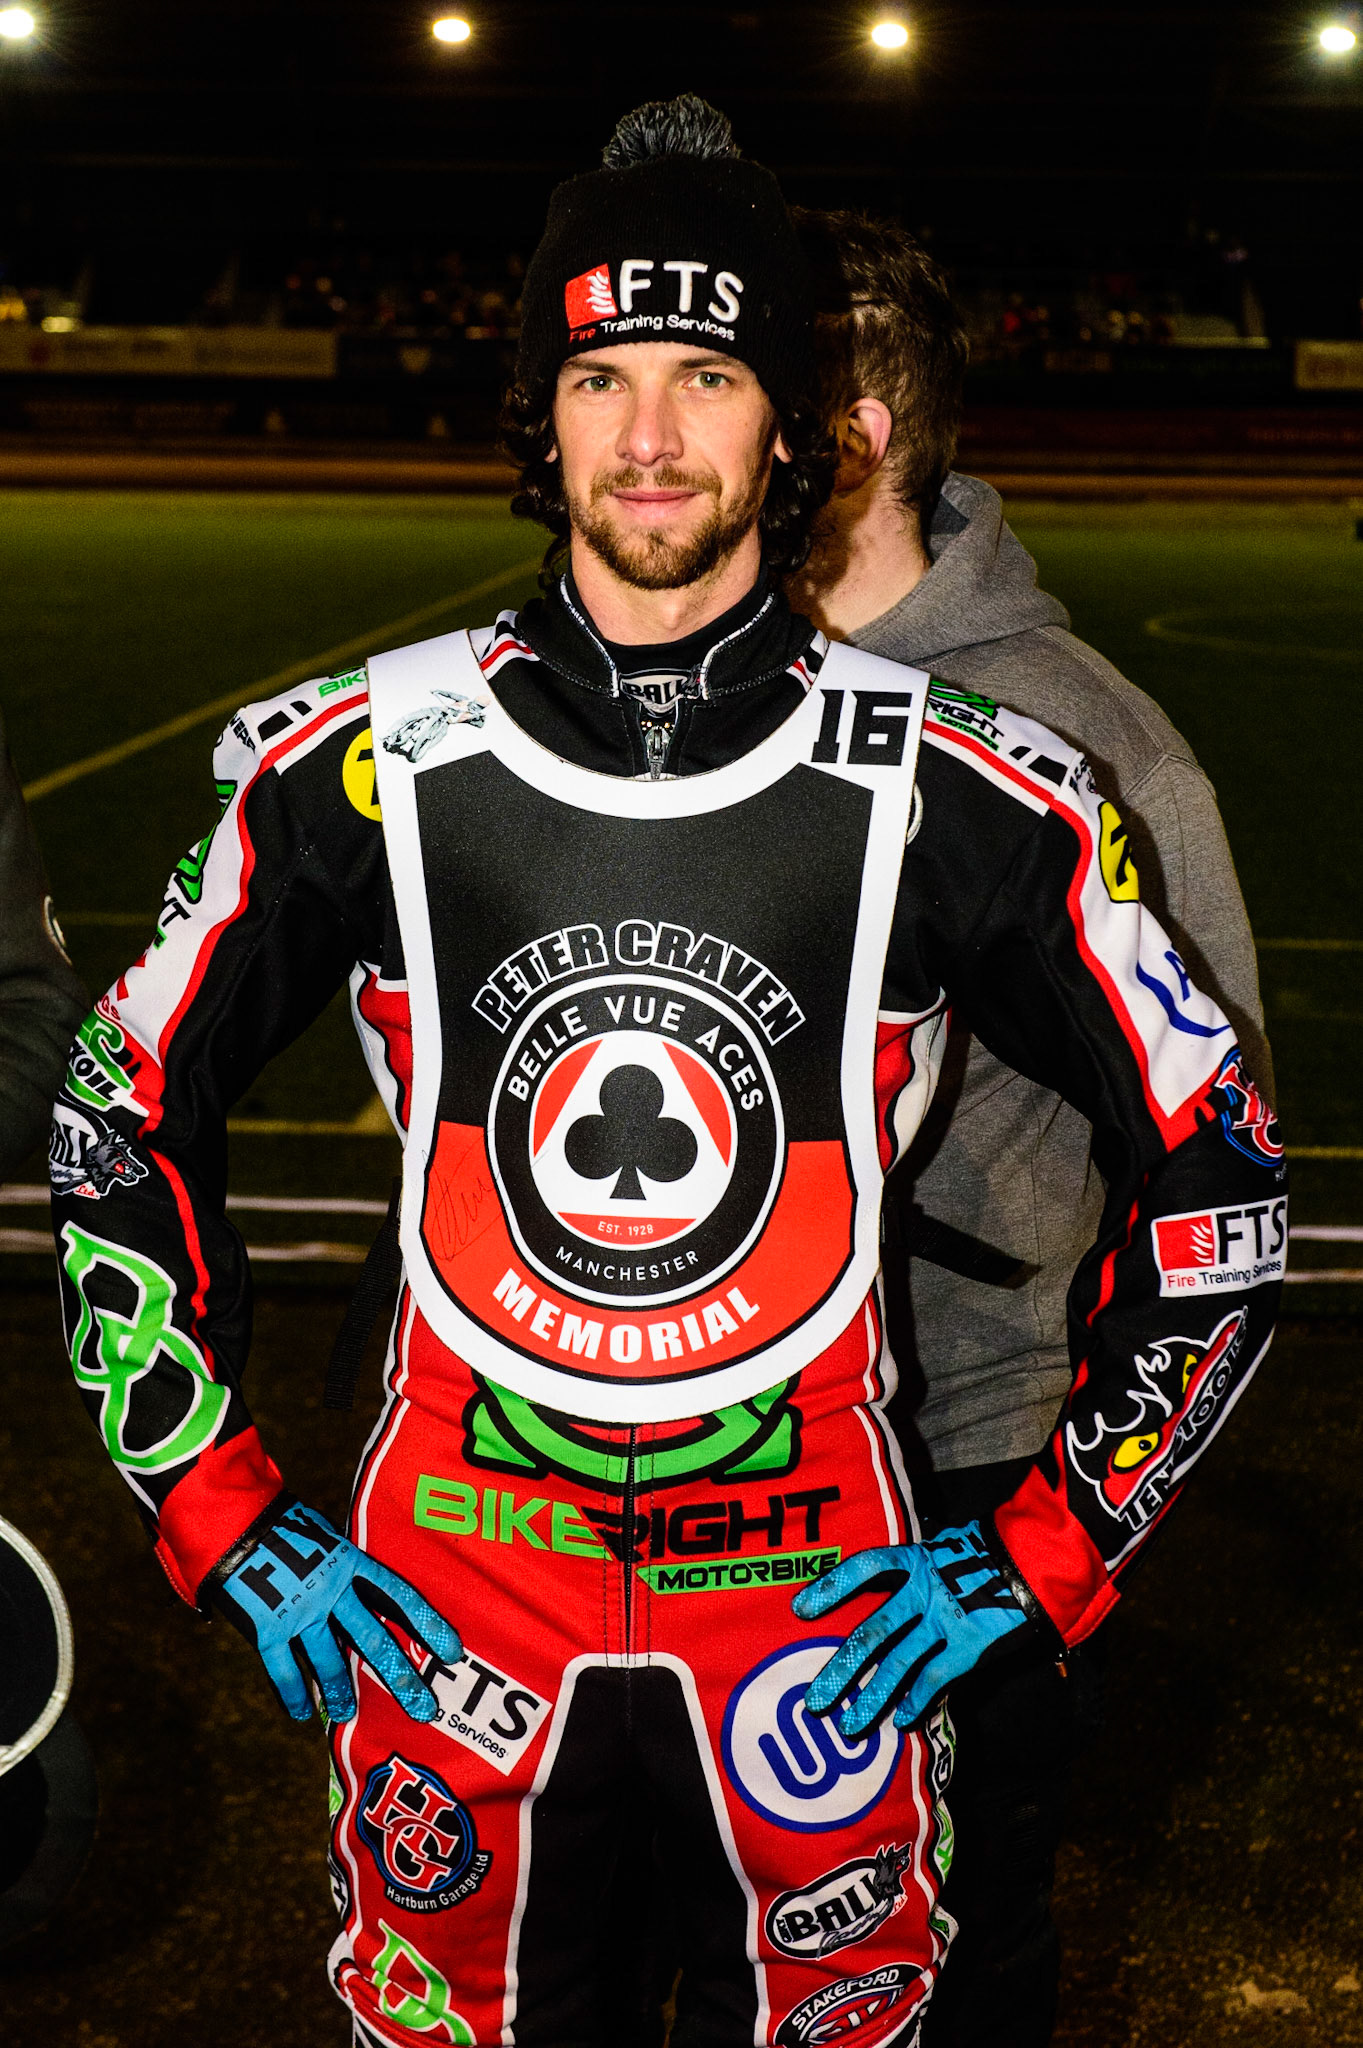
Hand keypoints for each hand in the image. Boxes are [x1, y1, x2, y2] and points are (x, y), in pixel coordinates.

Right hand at [206, 1498, 460, 1724]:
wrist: (234, 1521)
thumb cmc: (285, 1527)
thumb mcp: (327, 1538)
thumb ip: (347, 1569)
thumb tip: (370, 1596)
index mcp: (351, 1562)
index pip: (400, 1596)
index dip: (428, 1624)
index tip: (453, 1651)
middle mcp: (331, 1589)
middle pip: (373, 1639)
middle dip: (400, 1678)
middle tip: (423, 1709)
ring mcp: (299, 1610)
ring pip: (330, 1662)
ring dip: (341, 1692)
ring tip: (349, 1714)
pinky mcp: (266, 1627)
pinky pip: (284, 1670)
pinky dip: (294, 1695)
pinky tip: (303, 1713)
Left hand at [792, 1521, 1030, 1735]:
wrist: (1035, 1564)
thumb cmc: (984, 1554)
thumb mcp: (943, 1547)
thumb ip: (912, 1568)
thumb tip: (879, 1582)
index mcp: (916, 1559)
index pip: (866, 1568)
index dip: (832, 1586)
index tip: (800, 1608)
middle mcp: (925, 1590)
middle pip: (873, 1631)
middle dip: (842, 1669)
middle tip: (814, 1700)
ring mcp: (947, 1619)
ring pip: (899, 1663)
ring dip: (872, 1697)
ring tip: (849, 1726)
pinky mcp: (970, 1645)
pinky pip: (935, 1678)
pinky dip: (916, 1700)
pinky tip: (901, 1721)